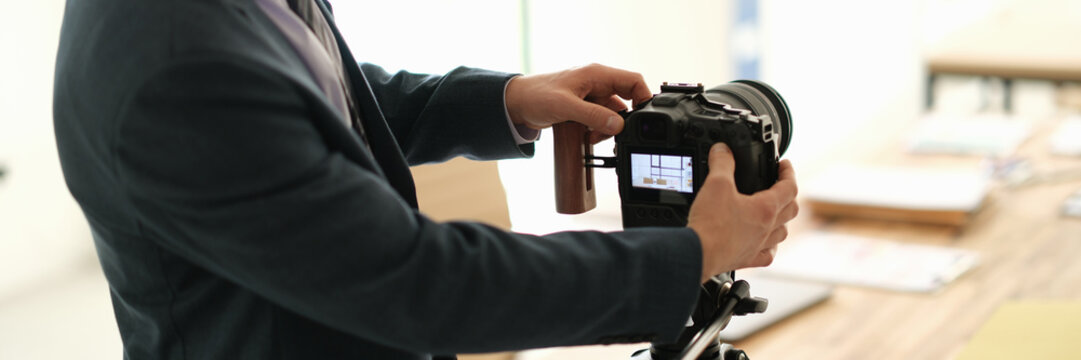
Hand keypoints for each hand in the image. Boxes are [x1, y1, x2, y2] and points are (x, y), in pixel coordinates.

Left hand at [504, 64, 651, 142]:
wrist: (516, 104)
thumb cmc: (536, 96)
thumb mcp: (566, 106)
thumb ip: (593, 115)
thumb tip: (617, 125)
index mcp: (597, 74)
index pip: (633, 81)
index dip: (643, 98)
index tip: (643, 118)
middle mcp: (598, 83)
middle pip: (626, 101)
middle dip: (621, 121)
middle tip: (610, 134)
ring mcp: (592, 96)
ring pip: (613, 114)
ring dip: (607, 129)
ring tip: (592, 136)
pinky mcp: (585, 108)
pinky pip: (601, 120)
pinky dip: (598, 131)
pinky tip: (587, 136)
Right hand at [688, 144, 798, 282]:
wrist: (698, 254)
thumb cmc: (710, 225)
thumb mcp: (715, 183)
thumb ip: (722, 162)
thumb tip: (723, 150)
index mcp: (765, 208)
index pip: (789, 187)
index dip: (789, 172)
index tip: (784, 165)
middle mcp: (767, 229)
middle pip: (790, 210)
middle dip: (789, 194)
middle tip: (781, 185)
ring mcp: (758, 246)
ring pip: (781, 234)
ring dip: (783, 221)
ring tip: (775, 213)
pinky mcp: (746, 259)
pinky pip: (766, 255)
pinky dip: (769, 247)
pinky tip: (763, 243)